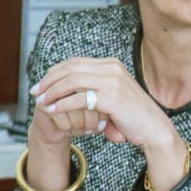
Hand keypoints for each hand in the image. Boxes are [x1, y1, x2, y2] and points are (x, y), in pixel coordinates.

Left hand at [29, 56, 175, 150]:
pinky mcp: (112, 97)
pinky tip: (54, 110)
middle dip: (49, 80)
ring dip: (53, 91)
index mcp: (111, 65)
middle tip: (36, 93)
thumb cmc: (133, 116)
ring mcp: (112, 81)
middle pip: (70, 68)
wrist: (154, 128)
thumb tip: (65, 90)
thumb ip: (93, 89)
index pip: (75, 62)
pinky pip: (79, 98)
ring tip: (42, 102)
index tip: (42, 85)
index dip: (55, 73)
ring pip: (72, 80)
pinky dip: (63, 104)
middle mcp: (112, 68)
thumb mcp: (112, 96)